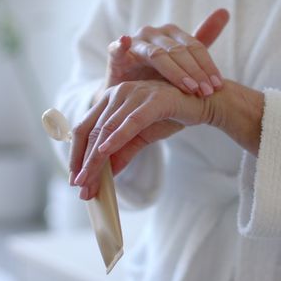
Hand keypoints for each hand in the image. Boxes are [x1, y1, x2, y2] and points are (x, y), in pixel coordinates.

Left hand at [70, 79, 214, 198]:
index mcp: (111, 99)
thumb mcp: (142, 137)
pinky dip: (117, 138)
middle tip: (81, 187)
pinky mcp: (153, 100)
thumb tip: (105, 175)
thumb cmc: (171, 115)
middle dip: (84, 163)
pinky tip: (106, 153)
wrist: (204, 104)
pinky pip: (131, 121)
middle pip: (92, 131)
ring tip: (91, 181)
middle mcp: (118, 93)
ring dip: (96, 159)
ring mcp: (134, 94)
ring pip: (107, 129)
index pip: (85, 128)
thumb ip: (123, 152)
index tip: (76, 179)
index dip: (76, 154)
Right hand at [100, 9, 229, 100]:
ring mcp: (135, 43)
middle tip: (206, 91)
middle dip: (195, 72)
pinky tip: (125, 42)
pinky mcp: (116, 56)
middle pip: (178, 51)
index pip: (194, 46)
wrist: (131, 94)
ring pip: (158, 55)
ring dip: (175, 72)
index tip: (217, 86)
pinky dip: (120, 45)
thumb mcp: (184, 59)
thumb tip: (224, 11)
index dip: (207, 66)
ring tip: (190, 88)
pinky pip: (117, 49)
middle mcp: (153, 34)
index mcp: (171, 33)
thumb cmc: (160, 76)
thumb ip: (203, 38)